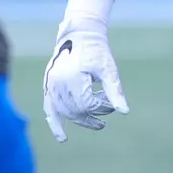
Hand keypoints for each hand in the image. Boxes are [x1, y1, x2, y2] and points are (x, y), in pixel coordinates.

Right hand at [42, 19, 127, 141]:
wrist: (79, 35)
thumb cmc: (97, 51)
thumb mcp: (108, 69)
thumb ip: (114, 91)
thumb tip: (124, 112)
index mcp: (73, 78)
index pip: (87, 105)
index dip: (101, 109)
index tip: (112, 106)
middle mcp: (58, 83)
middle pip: (75, 111)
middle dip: (91, 116)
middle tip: (105, 118)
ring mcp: (50, 85)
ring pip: (64, 112)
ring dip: (80, 119)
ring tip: (95, 122)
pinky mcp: (47, 86)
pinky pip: (49, 108)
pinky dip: (55, 123)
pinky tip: (63, 138)